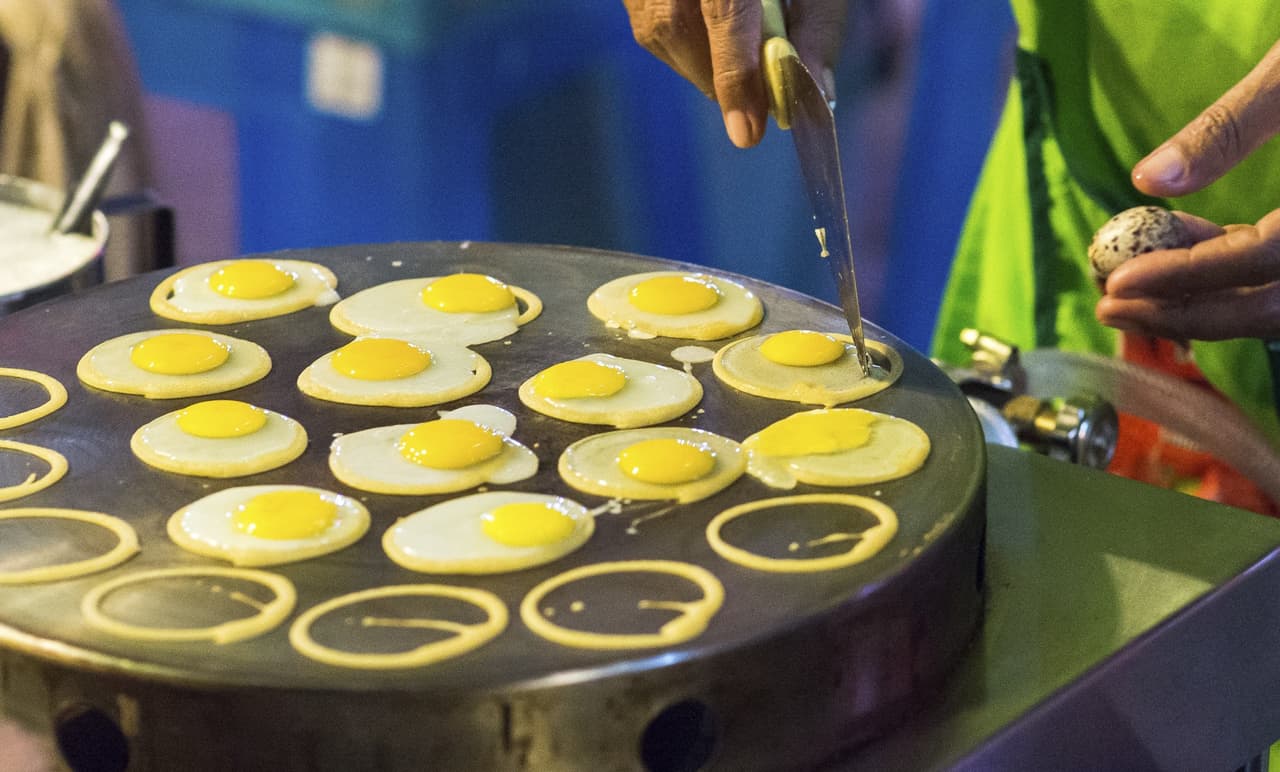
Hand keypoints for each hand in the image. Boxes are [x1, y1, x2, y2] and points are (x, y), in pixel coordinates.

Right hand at [622, 0, 846, 147]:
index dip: (735, 74)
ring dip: (698, 65)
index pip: (724, 10)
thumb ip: (816, 27)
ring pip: (655, 28)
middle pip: (675, 25)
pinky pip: (646, 17)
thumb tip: (812, 96)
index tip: (749, 132)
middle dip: (714, 78)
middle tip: (749, 109)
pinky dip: (682, 45)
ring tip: (734, 72)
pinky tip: (711, 45)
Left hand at [1099, 39, 1279, 339]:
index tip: (1117, 280)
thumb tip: (1147, 179)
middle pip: (1269, 308)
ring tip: (1128, 294)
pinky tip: (1174, 257)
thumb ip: (1226, 130)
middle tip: (1109, 305)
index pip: (1259, 257)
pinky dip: (1229, 278)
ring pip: (1276, 306)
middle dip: (1183, 312)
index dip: (1184, 274)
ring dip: (1201, 305)